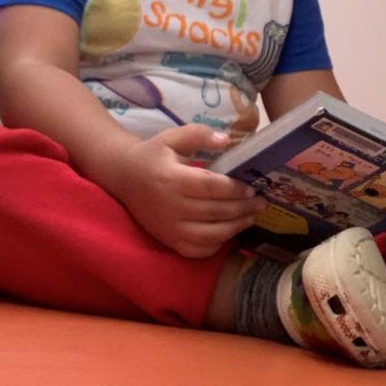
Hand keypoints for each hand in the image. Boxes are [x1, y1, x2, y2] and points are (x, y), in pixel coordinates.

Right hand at [104, 125, 265, 257]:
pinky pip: (197, 250)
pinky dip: (216, 245)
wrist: (124, 177)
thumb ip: (198, 134)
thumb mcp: (172, 137)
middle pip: (215, 211)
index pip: (211, 187)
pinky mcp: (168, 240)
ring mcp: (169, 227)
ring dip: (235, 227)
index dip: (235, 189)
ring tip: (251, 217)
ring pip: (210, 234)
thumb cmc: (153, 155)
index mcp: (172, 179)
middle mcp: (171, 206)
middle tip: (261, 203)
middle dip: (243, 208)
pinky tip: (228, 233)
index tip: (252, 188)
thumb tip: (226, 139)